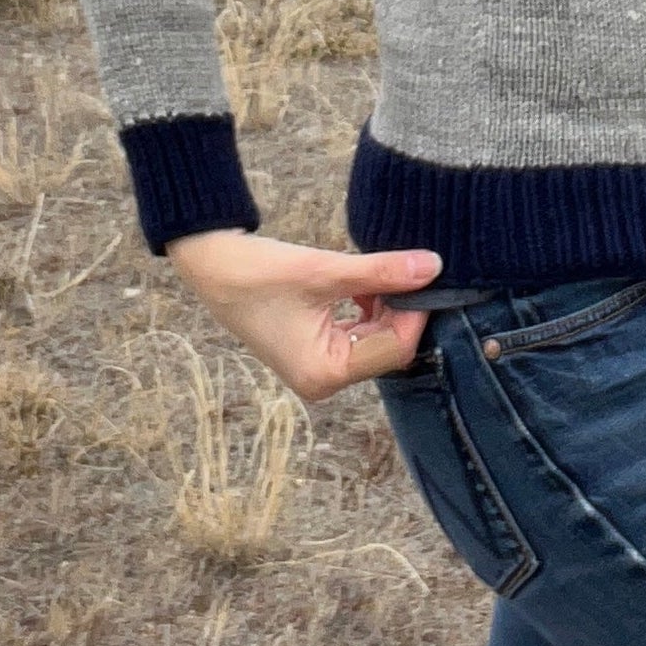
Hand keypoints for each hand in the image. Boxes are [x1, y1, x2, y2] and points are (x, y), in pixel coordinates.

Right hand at [163, 228, 444, 403]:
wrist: (212, 265)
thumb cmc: (260, 272)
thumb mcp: (326, 270)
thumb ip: (382, 272)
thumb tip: (434, 267)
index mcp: (325, 374)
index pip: (395, 349)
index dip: (415, 312)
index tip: (424, 274)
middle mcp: (324, 380)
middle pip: (388, 347)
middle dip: (401, 308)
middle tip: (407, 268)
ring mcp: (319, 367)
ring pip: (376, 337)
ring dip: (385, 305)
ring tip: (380, 270)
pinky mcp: (315, 349)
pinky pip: (358, 332)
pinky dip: (368, 306)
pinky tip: (363, 281)